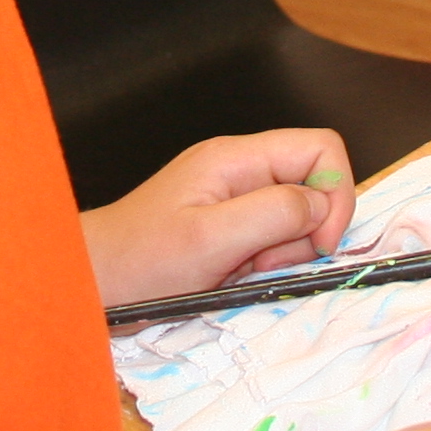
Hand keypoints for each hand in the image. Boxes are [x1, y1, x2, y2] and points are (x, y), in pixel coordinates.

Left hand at [79, 129, 357, 304]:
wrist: (94, 283)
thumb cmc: (139, 260)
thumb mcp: (209, 239)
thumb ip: (271, 214)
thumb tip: (321, 207)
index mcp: (236, 158)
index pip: (320, 147)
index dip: (336, 193)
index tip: (321, 242)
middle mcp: (241, 171)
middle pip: (313, 188)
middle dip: (302, 234)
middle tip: (261, 262)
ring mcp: (236, 200)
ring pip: (297, 222)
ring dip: (281, 255)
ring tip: (237, 270)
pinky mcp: (232, 229)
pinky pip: (273, 243)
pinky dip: (264, 265)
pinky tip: (231, 275)